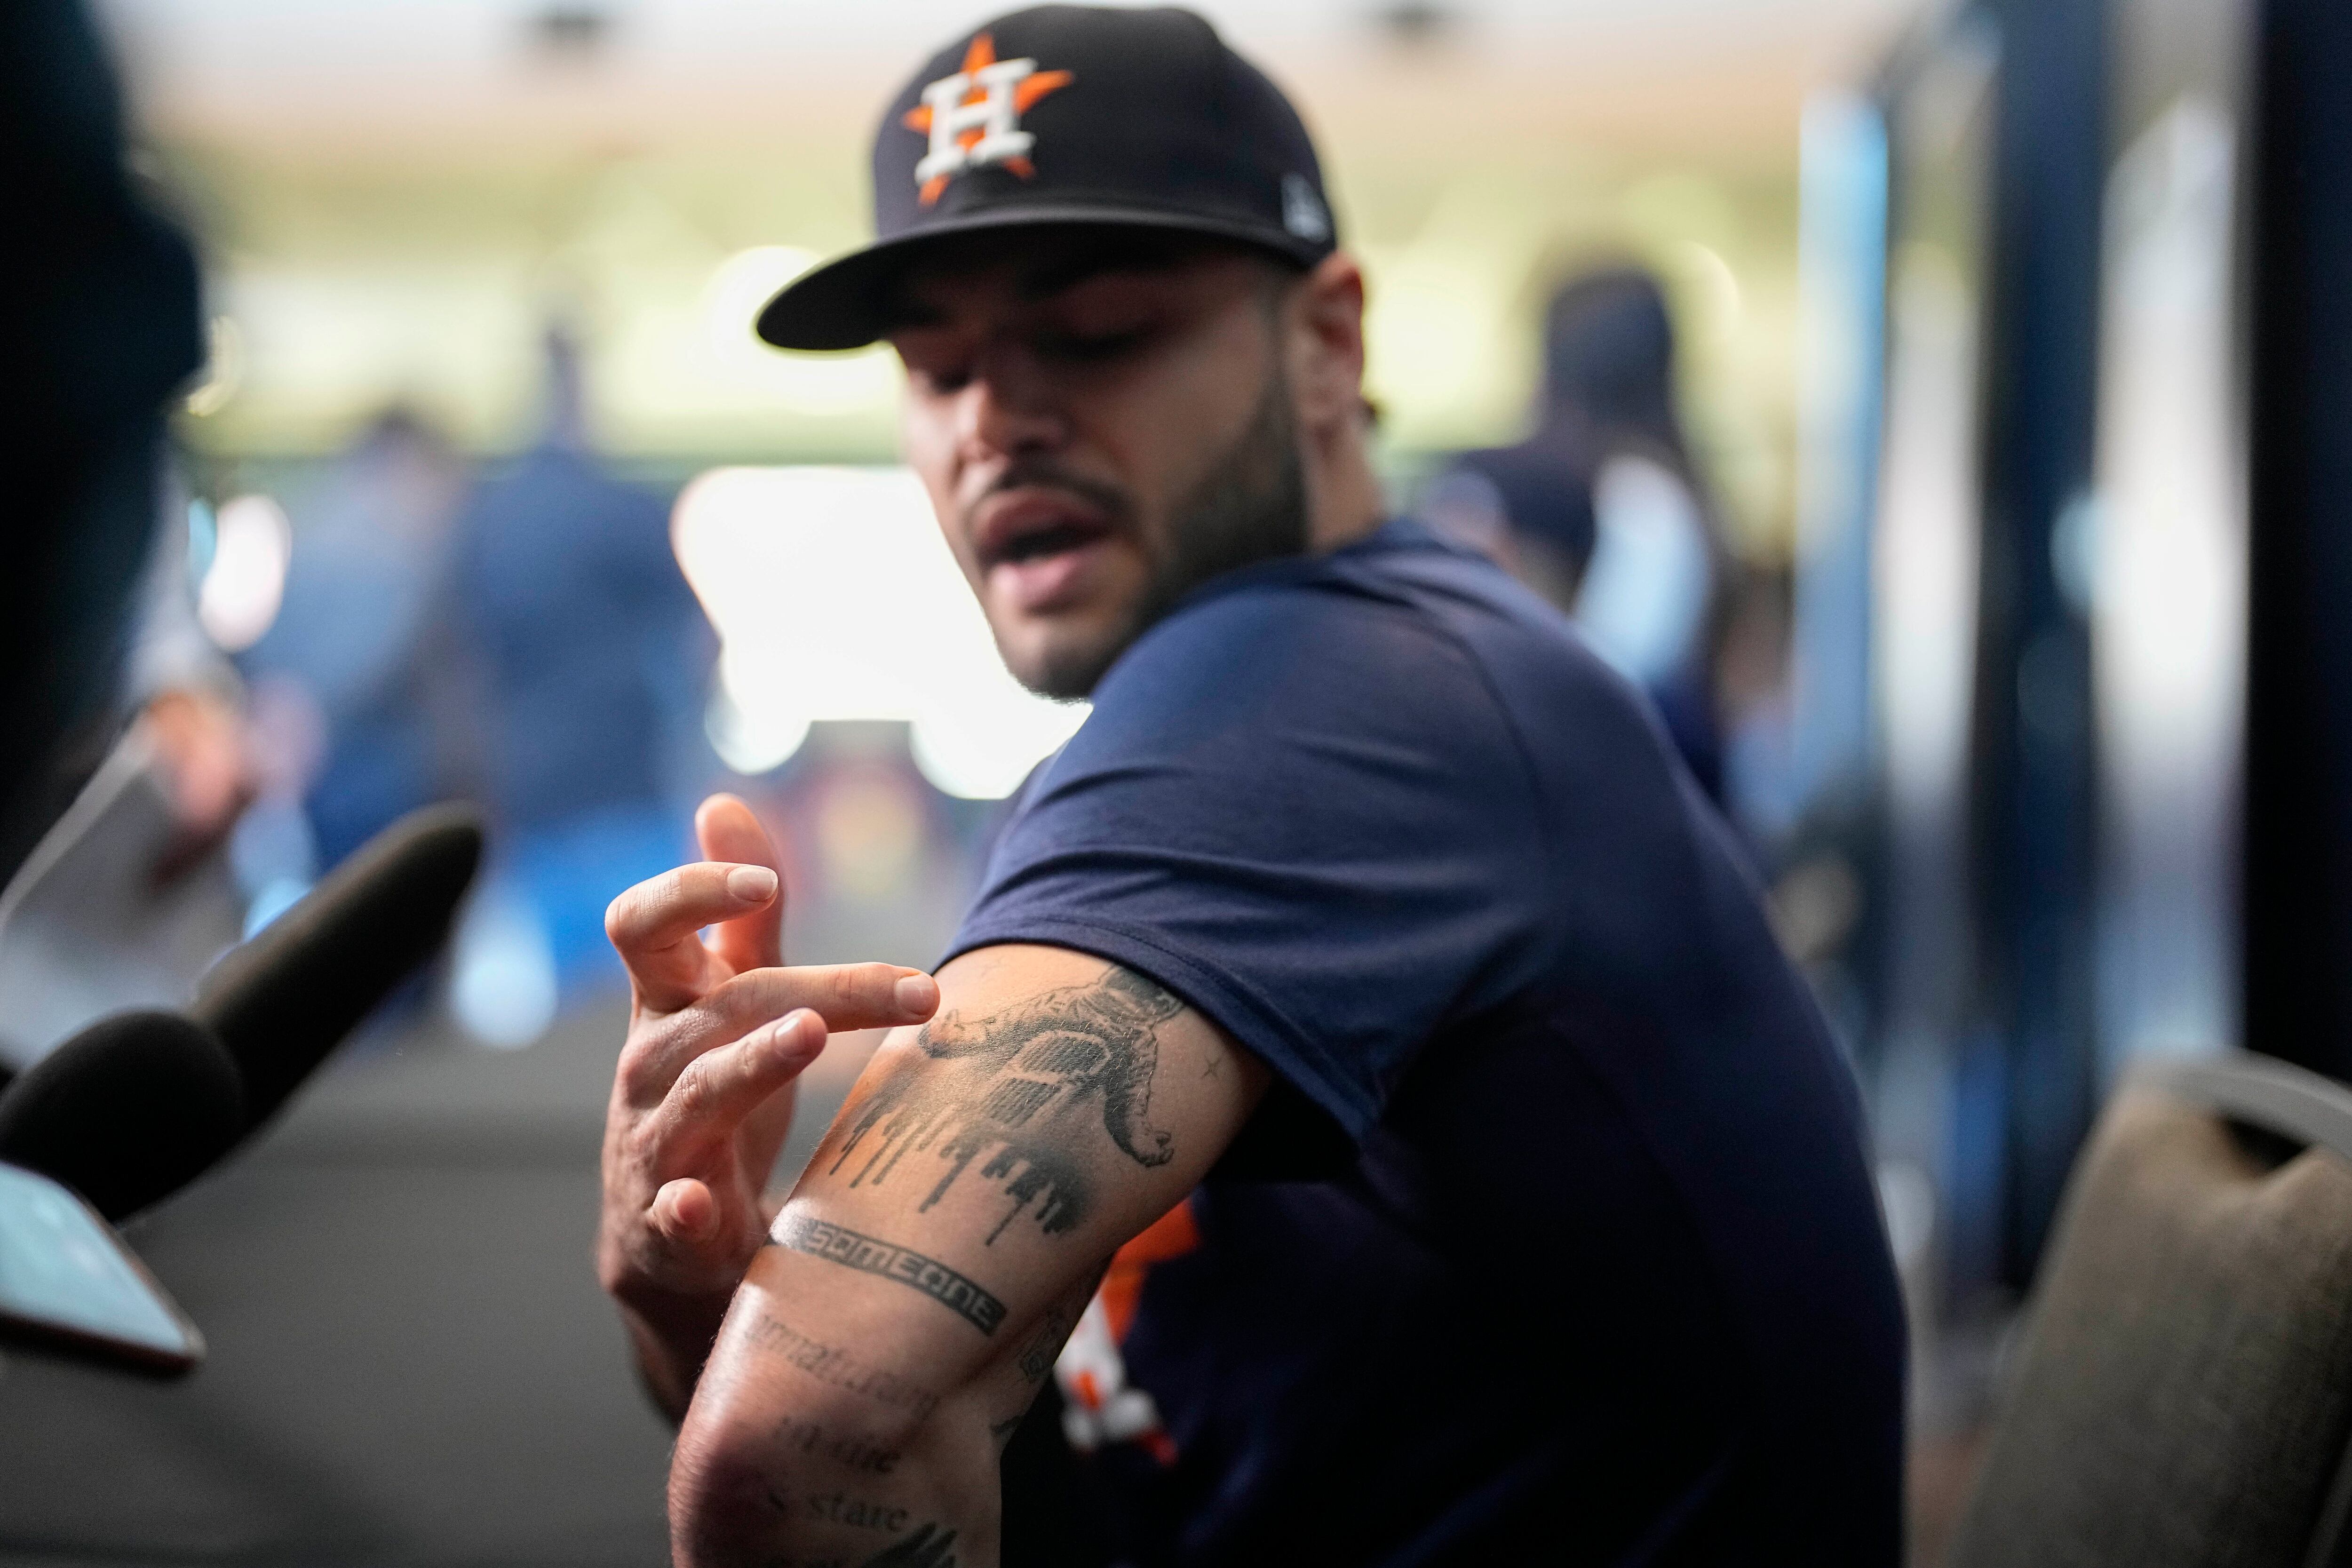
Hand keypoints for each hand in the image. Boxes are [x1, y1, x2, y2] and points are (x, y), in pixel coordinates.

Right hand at [597, 793, 937, 1416]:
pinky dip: (686, 1208)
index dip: (692, 893)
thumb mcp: (729, 1003)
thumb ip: (738, 919)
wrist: (679, 1246)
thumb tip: (722, 801)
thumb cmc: (716, 1101)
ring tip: (807, 1034)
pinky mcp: (666, 1224)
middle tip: (917, 987)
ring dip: (750, 1063)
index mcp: (663, 1005)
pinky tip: (707, 1203)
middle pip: (723, 1007)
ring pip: (694, 1096)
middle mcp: (647, 1067)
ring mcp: (652, 1146)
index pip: (643, 926)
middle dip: (821, 990)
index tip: (765, 879)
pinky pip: (671, 1213)